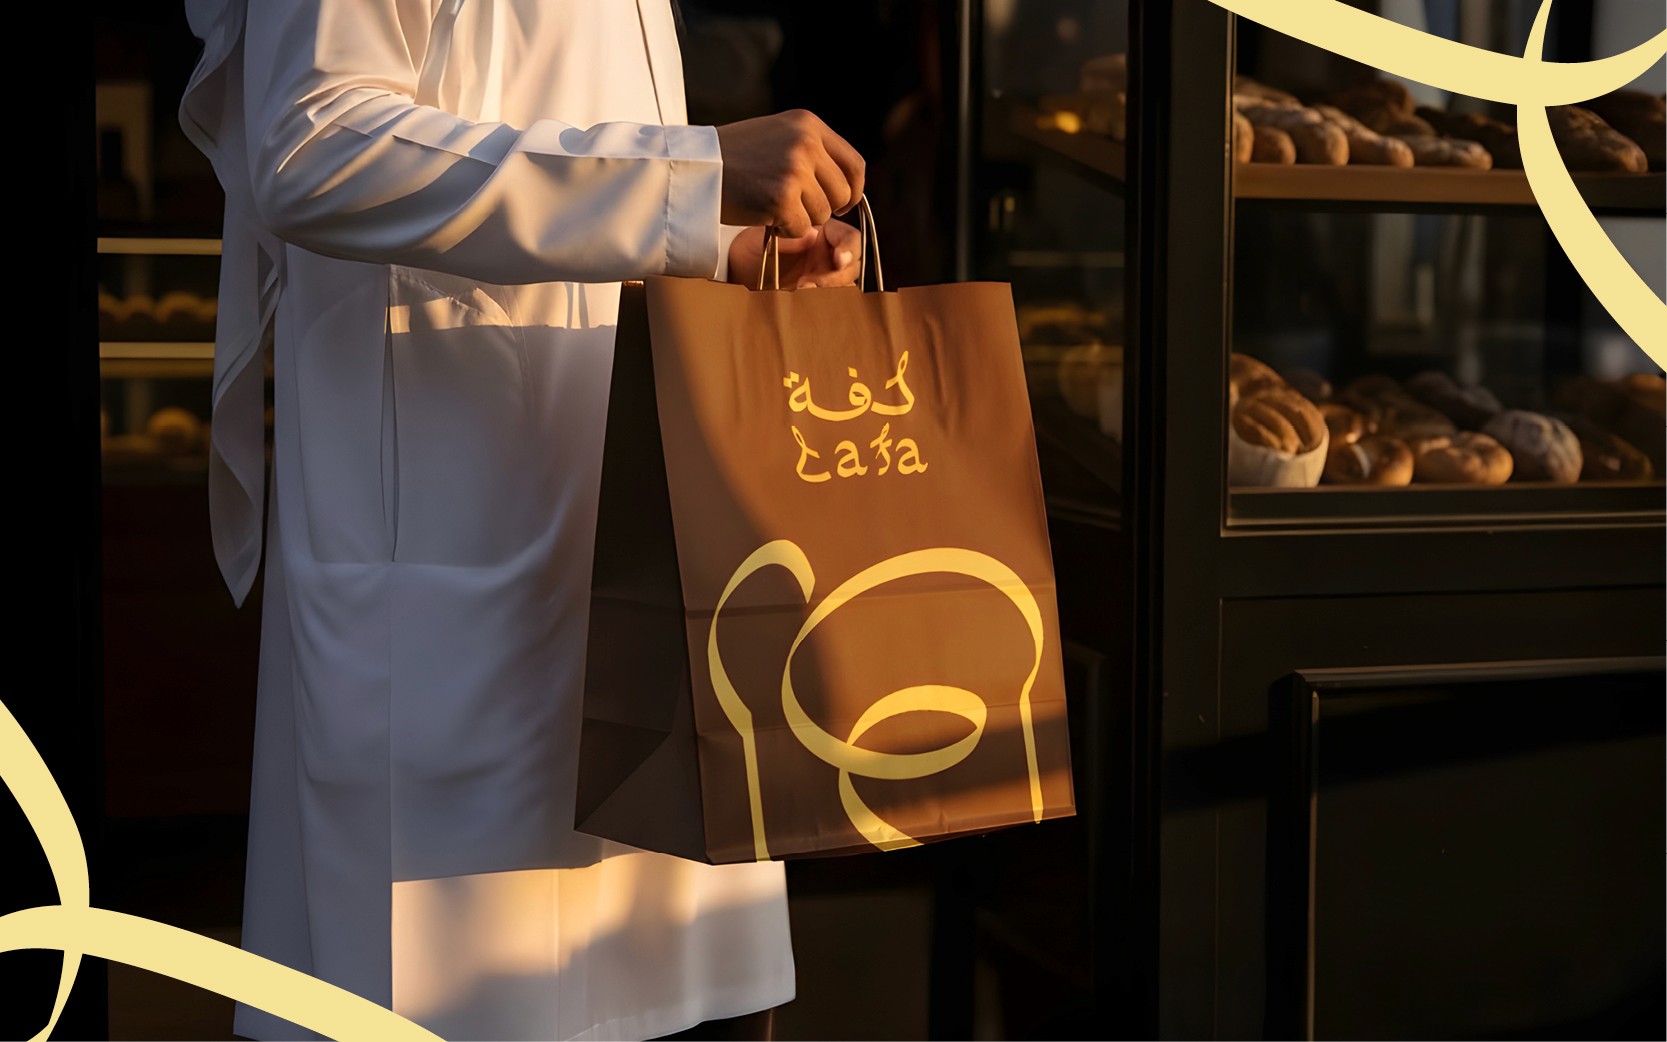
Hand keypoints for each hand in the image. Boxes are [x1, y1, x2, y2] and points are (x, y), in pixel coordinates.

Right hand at [715, 110, 865, 237]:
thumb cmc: (734, 157)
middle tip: (797, 209)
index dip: (854, 190)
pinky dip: (784, 230)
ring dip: (800, 219)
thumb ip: (811, 152)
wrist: (695, 167)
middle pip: (842, 193)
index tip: (843, 204)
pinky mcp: (782, 197)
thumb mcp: (779, 136)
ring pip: (822, 214)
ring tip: (771, 205)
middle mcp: (807, 143)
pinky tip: (764, 215)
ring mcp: (795, 169)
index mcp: (809, 124)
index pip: (854, 164)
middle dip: (823, 209)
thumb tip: (847, 186)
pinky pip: (801, 229)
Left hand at [728, 221, 862, 289]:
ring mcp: (825, 276)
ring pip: (845, 286)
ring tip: (803, 291)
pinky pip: (830, 302)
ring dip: (829, 291)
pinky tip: (803, 300)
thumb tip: (811, 237)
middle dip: (837, 276)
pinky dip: (821, 304)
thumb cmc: (752, 247)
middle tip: (813, 283)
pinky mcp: (818, 296)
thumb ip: (789, 237)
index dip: (849, 248)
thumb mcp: (765, 237)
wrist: (739, 271)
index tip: (838, 260)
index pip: (850, 237)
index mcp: (823, 231)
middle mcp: (828, 254)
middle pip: (853, 265)